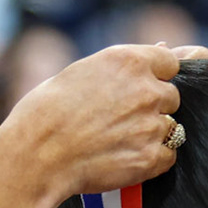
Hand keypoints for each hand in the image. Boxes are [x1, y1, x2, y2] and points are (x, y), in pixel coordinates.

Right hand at [0, 43, 207, 201]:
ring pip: (170, 128)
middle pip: (172, 97)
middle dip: (153, 107)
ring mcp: (151, 125)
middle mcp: (146, 90)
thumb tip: (165, 47)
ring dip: (150, 134)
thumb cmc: (46, 111)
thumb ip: (126, 64)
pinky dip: (150, 160)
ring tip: (116, 142)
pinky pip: (167, 156)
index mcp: (129, 61)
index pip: (171, 62)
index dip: (156, 76)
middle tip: (120, 120)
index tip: (139, 88)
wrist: (35, 155)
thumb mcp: (81, 72)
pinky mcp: (150, 158)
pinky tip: (122, 158)